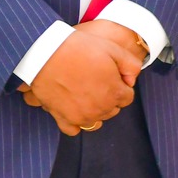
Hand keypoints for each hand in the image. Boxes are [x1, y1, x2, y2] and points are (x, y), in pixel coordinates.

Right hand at [21, 24, 141, 134]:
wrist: (45, 52)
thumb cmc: (78, 48)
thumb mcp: (112, 48)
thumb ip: (131, 65)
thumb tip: (131, 80)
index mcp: (115, 93)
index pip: (127, 97)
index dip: (119, 84)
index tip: (109, 75)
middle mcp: (101, 109)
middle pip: (112, 109)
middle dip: (108, 97)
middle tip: (94, 79)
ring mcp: (82, 116)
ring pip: (96, 120)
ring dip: (94, 109)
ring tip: (83, 92)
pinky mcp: (63, 118)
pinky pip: (74, 130)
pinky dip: (75, 121)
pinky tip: (73, 108)